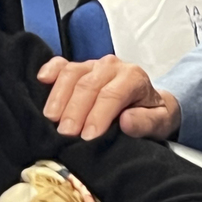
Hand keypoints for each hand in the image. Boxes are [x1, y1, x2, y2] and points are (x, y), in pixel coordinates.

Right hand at [38, 54, 181, 140]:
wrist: (149, 102)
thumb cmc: (152, 114)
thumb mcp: (161, 122)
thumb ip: (147, 122)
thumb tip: (126, 121)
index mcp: (133, 78)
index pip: (111, 94)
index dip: (98, 115)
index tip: (88, 137)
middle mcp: (112, 66)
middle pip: (88, 85)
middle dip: (75, 111)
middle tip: (66, 135)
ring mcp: (93, 65)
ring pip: (72, 73)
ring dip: (59, 97)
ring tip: (51, 120)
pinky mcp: (78, 67)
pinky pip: (61, 64)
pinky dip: (50, 70)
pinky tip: (41, 81)